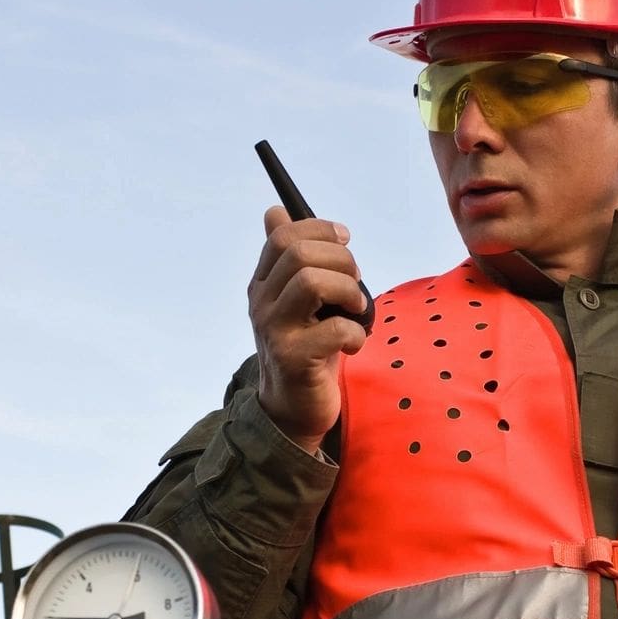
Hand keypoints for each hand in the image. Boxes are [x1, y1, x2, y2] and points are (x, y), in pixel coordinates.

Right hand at [251, 205, 367, 452]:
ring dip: (347, 292)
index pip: (283, 236)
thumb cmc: (305, 347)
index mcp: (262, 284)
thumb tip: (274, 211)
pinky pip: (333, 329)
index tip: (345, 240)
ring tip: (356, 310)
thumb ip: (288, 259)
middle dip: (341, 261)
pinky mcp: (293, 359)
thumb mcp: (296, 300)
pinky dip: (355, 333)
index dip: (320, 230)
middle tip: (355, 284)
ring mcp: (274, 331)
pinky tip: (354, 342)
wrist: (292, 408)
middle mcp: (261, 303)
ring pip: (311, 282)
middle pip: (299, 254)